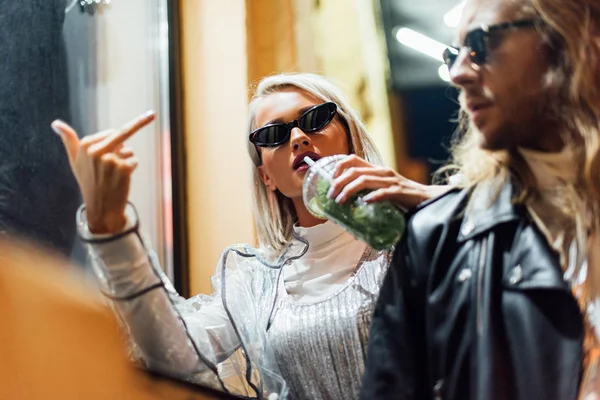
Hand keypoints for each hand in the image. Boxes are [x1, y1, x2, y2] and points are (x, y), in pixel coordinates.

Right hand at [51, 111, 155, 233]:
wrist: (101, 208)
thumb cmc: (89, 182)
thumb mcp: (75, 161)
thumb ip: (68, 140)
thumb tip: (55, 123)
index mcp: (84, 146)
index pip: (112, 133)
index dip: (114, 144)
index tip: (121, 133)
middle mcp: (96, 152)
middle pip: (122, 135)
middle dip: (138, 125)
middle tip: (149, 119)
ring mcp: (109, 160)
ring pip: (129, 151)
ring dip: (126, 161)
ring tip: (113, 176)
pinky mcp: (122, 169)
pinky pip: (134, 161)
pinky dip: (131, 169)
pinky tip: (119, 180)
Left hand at [326, 154, 447, 210]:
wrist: (425, 198)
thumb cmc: (402, 196)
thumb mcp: (382, 188)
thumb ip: (367, 190)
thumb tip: (346, 201)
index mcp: (376, 170)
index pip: (353, 159)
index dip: (338, 167)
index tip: (330, 180)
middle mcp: (382, 172)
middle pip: (354, 171)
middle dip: (338, 183)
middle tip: (331, 196)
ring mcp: (391, 181)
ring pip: (364, 181)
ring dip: (349, 191)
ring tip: (340, 202)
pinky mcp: (399, 192)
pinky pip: (383, 193)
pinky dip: (372, 197)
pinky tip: (365, 203)